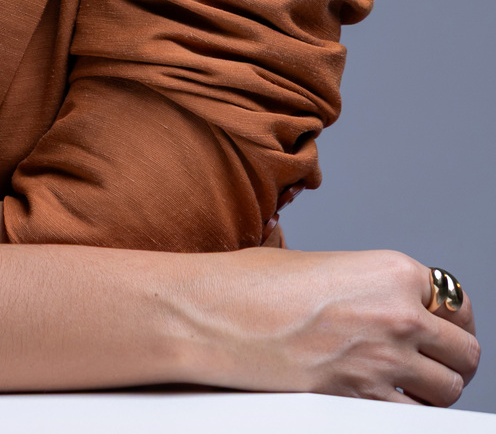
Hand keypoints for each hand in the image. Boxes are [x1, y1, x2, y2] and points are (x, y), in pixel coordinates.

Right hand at [195, 246, 479, 404]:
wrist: (219, 314)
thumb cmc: (256, 285)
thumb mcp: (325, 266)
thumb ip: (369, 287)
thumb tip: (388, 307)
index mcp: (393, 270)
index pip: (457, 303)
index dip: (453, 321)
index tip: (446, 330)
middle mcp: (399, 314)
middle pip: (464, 352)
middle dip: (451, 361)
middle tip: (434, 364)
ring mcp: (384, 361)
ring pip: (447, 391)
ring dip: (432, 391)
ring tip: (410, 386)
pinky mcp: (362, 400)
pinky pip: (412, 417)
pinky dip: (403, 412)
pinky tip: (382, 400)